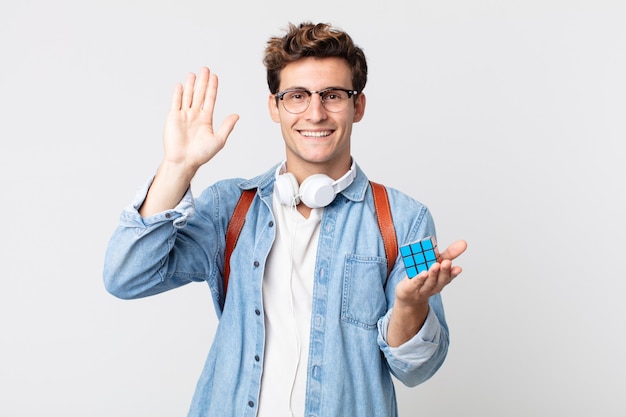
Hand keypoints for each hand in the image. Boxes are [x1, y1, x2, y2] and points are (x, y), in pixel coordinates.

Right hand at [138, 67, 238, 216]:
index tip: (214, 77)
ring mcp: (183, 116)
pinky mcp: (173, 118)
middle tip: (205, 69)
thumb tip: (236, 115)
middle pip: (199, 94)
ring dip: (191, 85)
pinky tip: (181, 85)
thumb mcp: (218, 140)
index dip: (212, 88)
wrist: (184, 161)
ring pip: (188, 96)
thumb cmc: (201, 155)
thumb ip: (227, 126)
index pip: (210, 100)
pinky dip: (178, 94)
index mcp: (206, 120)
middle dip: (203, 82)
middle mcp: (195, 116)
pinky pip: (176, 103)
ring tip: (194, 73)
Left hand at [387, 239, 466, 346]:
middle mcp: (434, 285)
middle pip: (440, 279)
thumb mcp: (437, 263)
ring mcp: (423, 288)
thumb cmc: (425, 277)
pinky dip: (420, 278)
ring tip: (436, 265)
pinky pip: (416, 283)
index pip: (449, 276)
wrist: (409, 296)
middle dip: (444, 271)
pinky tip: (423, 273)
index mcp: (442, 279)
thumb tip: (463, 242)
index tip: (458, 268)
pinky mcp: (411, 288)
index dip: (453, 273)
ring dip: (433, 273)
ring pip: (429, 281)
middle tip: (447, 262)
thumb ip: (449, 254)